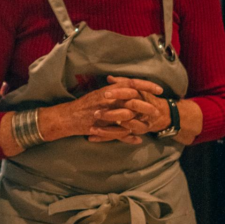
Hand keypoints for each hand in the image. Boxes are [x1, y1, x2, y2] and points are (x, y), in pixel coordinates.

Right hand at [39, 78, 163, 145]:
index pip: (130, 84)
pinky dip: (128, 137)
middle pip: (132, 101)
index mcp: (107, 91)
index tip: (159, 89)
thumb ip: (112, 90)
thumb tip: (126, 85)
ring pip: (127, 118)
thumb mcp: (97, 94)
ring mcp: (104, 115)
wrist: (66, 117)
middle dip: (147, 106)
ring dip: (139, 122)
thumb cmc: (81, 105)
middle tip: (158, 110)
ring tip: (151, 124)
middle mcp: (106, 101)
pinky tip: (138, 139)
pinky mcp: (101, 128)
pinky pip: (117, 133)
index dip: (146, 86)